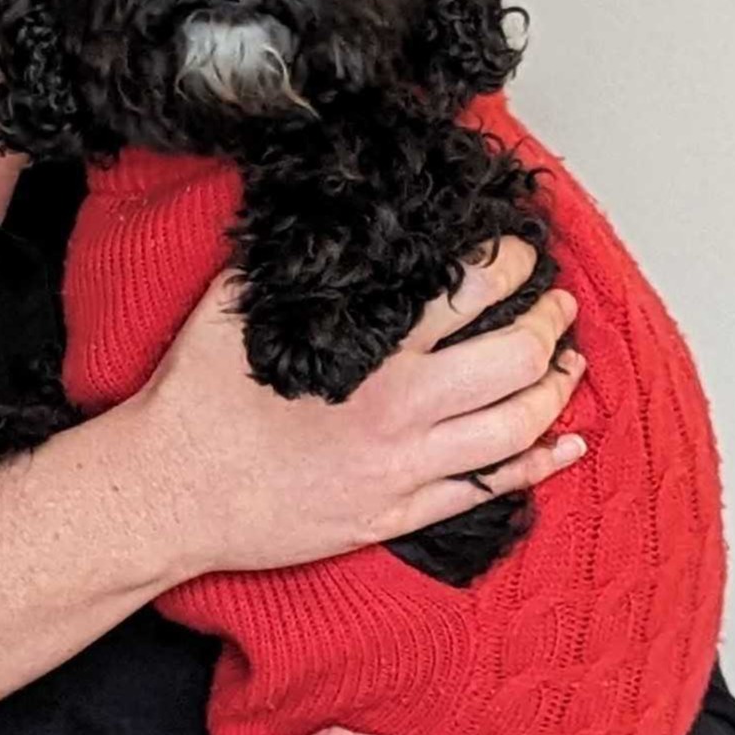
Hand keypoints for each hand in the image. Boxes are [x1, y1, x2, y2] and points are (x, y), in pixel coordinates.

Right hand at [126, 235, 586, 578]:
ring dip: (554, 391)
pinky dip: (537, 466)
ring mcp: (400, 471)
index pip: (465, 296)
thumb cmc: (191, 405)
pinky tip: (564, 448)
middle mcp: (395, 414)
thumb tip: (308, 218)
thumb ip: (277, 265)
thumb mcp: (227, 309)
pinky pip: (486, 492)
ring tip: (567, 363)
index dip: (506, 267)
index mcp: (364, 357)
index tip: (518, 251)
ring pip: (514, 430)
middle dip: (547, 324)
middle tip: (556, 302)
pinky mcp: (392, 516)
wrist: (167, 492)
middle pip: (511, 363)